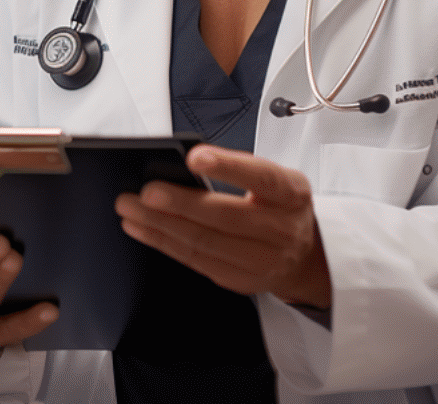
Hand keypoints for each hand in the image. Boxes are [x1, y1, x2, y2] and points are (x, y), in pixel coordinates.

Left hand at [114, 145, 331, 308]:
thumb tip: (188, 165)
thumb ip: (242, 172)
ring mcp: (261, 259)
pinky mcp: (239, 280)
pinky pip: (195, 261)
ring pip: (204, 242)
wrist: (306, 256)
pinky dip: (164, 243)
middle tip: (146, 191)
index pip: (261, 178)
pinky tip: (143, 229)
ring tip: (131, 208)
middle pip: (225, 216)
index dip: (229, 167)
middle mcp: (280, 228)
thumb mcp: (278, 182)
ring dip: (161, 225)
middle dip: (180, 203)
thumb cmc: (283, 209)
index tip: (195, 157)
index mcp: (292, 194)